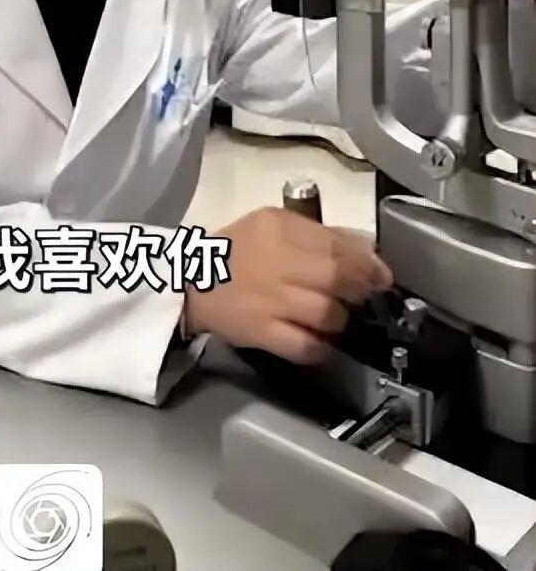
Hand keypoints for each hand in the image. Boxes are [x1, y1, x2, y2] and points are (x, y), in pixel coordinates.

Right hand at [183, 207, 392, 363]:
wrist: (190, 282)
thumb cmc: (237, 250)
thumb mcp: (272, 224)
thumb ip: (316, 233)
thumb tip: (365, 249)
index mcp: (278, 228)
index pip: (337, 245)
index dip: (368, 264)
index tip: (381, 275)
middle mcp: (276, 262)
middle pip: (337, 279)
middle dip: (360, 290)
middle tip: (362, 296)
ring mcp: (270, 301)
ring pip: (328, 315)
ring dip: (340, 319)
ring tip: (332, 316)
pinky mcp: (262, 333)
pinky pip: (307, 347)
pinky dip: (321, 347)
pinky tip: (320, 341)